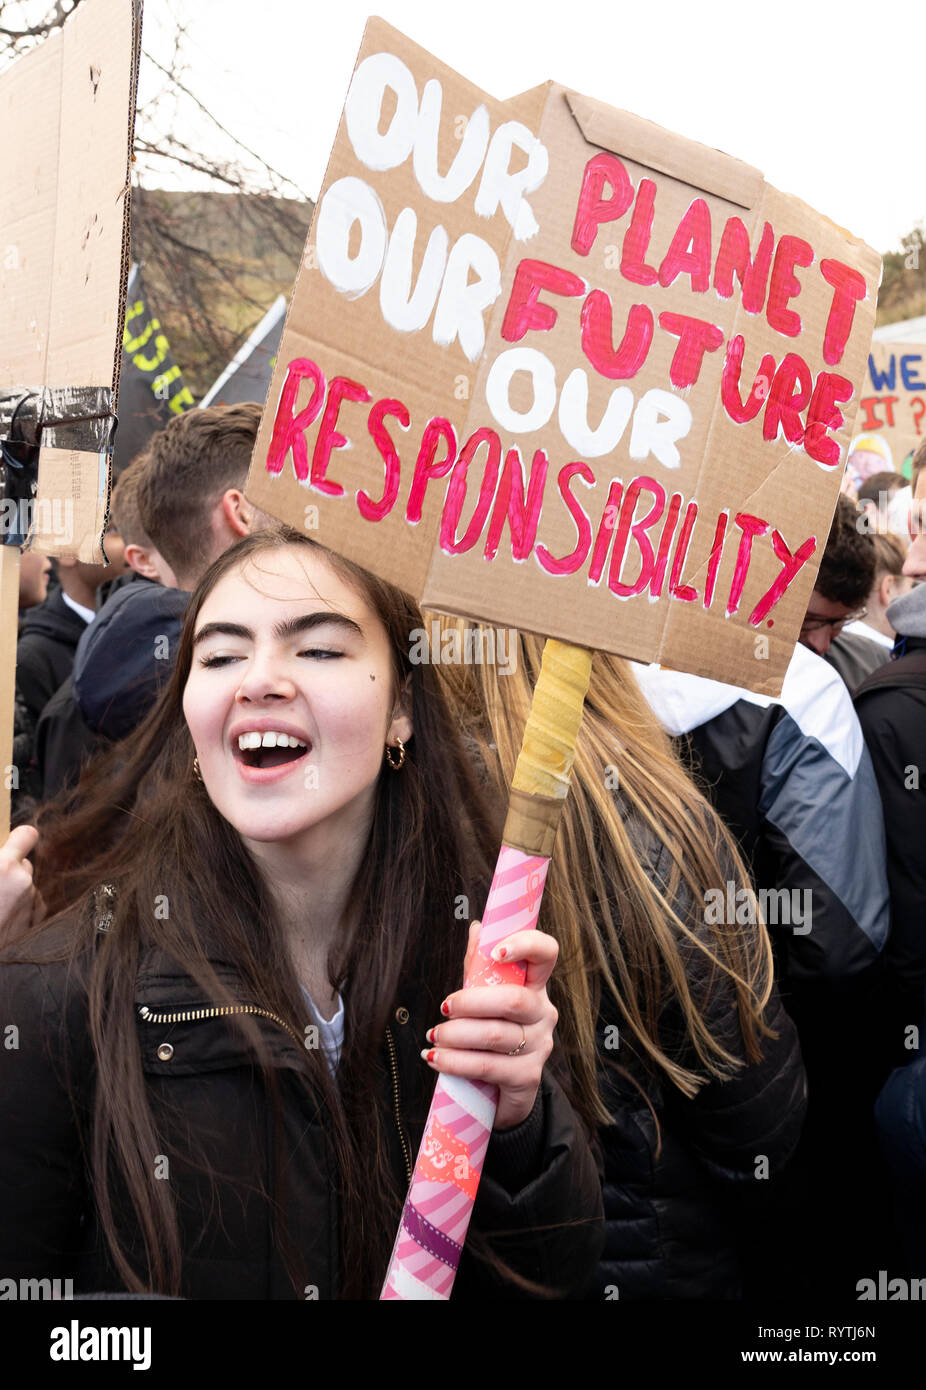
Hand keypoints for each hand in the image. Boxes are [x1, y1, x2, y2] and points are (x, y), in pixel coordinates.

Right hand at [0, 825, 44, 944]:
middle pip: (25, 864)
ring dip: (15, 891)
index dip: (20, 838)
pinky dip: (20, 908)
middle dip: (11, 870)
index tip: (11, 842)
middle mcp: (23, 882)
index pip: (28, 835)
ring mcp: (30, 903)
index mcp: (4, 867)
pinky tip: (2, 917)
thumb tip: (1, 856)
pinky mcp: (34, 921)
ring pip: (27, 887)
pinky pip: (31, 906)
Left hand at [421, 920, 558, 1129]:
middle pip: (512, 1000)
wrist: (503, 1089)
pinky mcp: (528, 1077)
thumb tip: (477, 928)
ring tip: (433, 1036)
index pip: (546, 954)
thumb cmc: (492, 1032)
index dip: (526, 946)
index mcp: (535, 986)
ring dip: (455, 1035)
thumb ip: (480, 967)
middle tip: (444, 1007)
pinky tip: (435, 1059)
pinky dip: (454, 1062)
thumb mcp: (485, 998)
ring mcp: (540, 1046)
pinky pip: (486, 1066)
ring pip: (494, 1035)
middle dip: (469, 1002)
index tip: (496, 952)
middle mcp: (544, 1013)